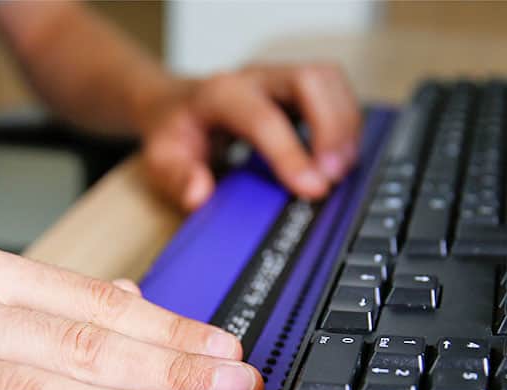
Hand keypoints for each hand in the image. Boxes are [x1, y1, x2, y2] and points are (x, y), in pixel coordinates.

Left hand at [141, 63, 361, 209]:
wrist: (177, 107)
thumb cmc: (175, 133)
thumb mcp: (160, 160)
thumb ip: (177, 178)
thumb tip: (199, 194)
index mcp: (221, 94)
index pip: (264, 119)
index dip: (292, 154)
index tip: (312, 189)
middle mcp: (256, 78)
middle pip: (310, 81)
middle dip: (332, 128)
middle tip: (334, 175)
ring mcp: (280, 80)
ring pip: (330, 82)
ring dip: (346, 125)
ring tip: (341, 170)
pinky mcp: (299, 91)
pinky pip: (335, 94)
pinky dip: (346, 125)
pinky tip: (339, 158)